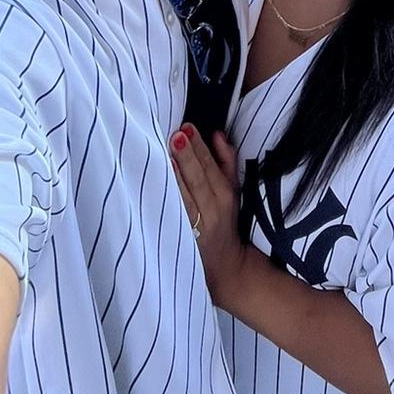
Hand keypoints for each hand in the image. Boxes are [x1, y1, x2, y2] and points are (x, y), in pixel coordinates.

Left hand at [169, 124, 244, 306]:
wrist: (226, 266)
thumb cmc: (225, 222)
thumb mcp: (232, 190)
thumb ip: (226, 160)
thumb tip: (216, 133)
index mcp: (225, 194)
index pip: (211, 166)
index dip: (200, 146)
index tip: (187, 127)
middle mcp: (214, 209)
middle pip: (199, 179)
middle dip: (188, 156)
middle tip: (176, 134)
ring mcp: (200, 225)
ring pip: (187, 197)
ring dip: (178, 175)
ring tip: (169, 154)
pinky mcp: (185, 239)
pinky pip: (177, 217)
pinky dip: (171, 200)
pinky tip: (161, 186)